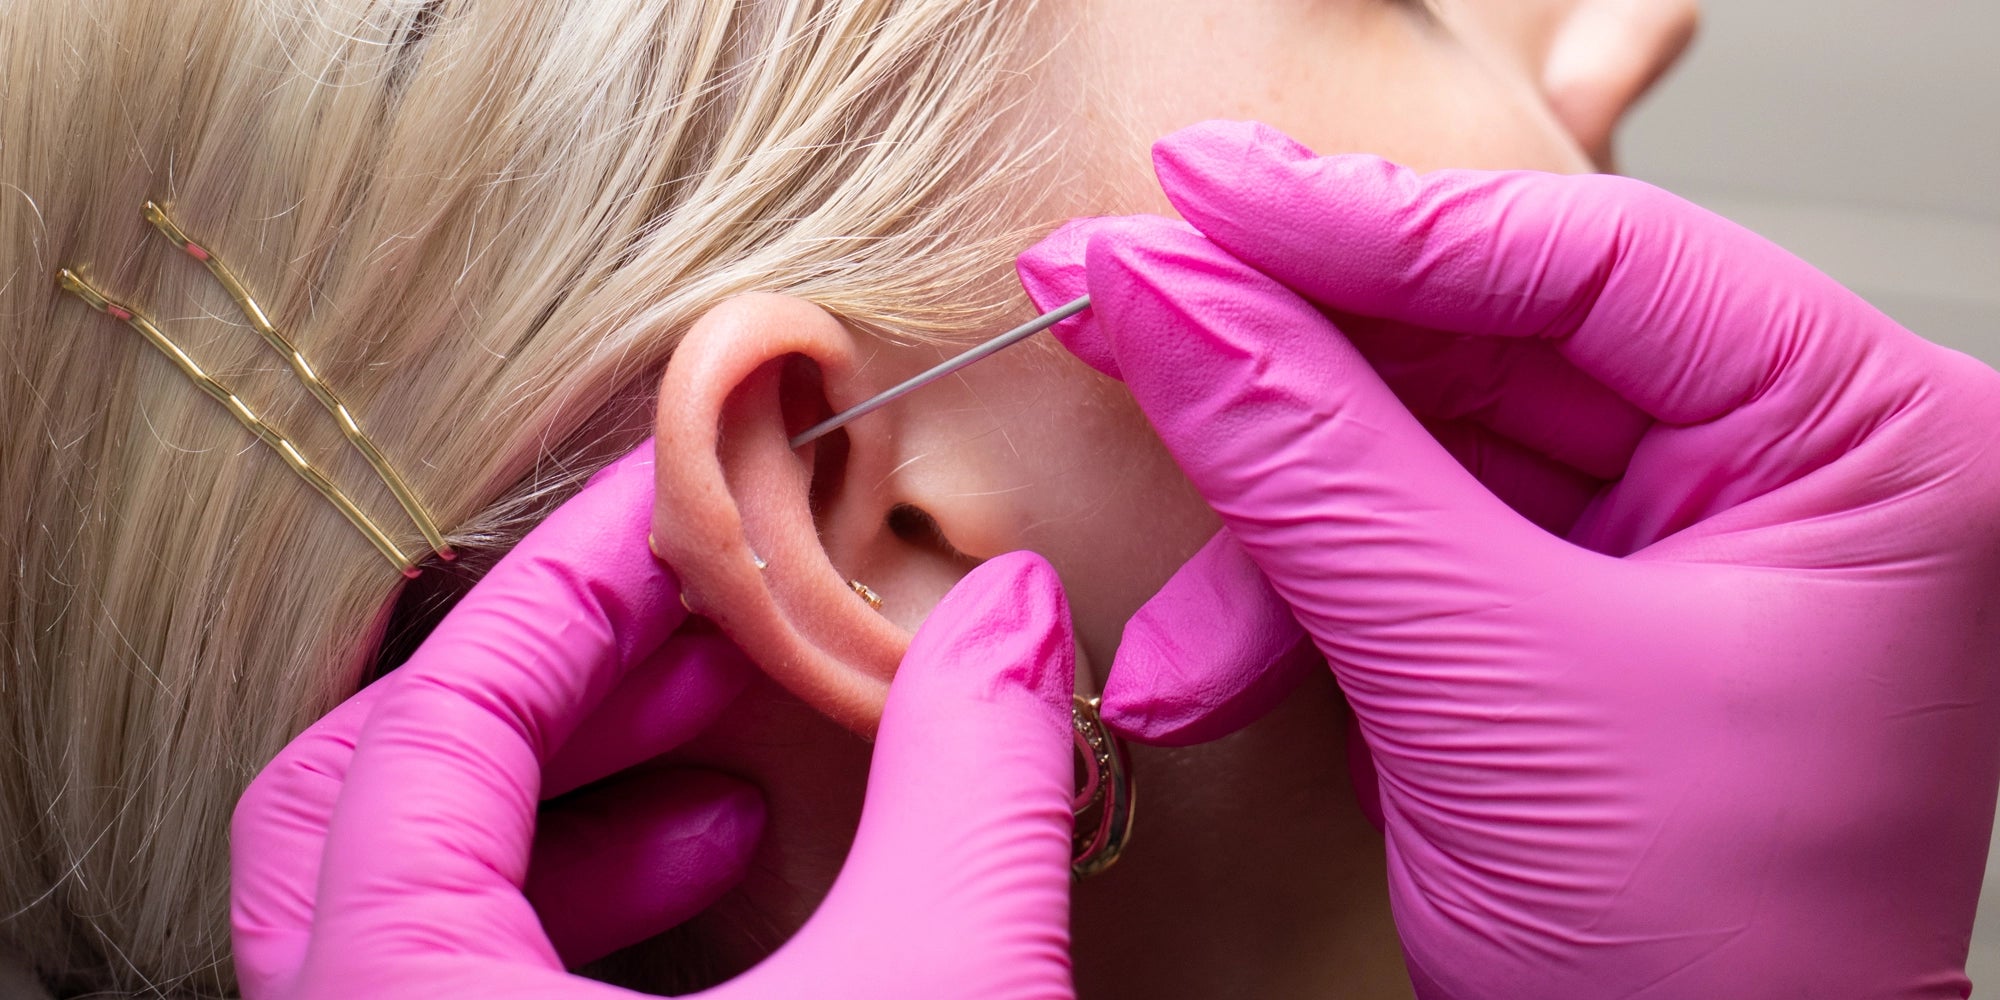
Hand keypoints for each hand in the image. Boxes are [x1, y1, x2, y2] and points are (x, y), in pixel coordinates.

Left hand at [232, 443, 1080, 998]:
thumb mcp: (935, 982)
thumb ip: (971, 777)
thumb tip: (1011, 614)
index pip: (434, 722)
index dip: (573, 588)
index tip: (688, 508)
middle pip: (360, 791)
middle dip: (547, 682)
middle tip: (689, 623)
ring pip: (403, 888)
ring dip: (571, 786)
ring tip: (734, 752)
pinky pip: (462, 972)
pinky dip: (583, 901)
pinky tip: (732, 869)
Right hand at [1017, 120, 1999, 997]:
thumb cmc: (1703, 968)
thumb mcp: (1486, 684)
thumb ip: (1310, 467)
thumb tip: (1158, 297)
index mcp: (1868, 443)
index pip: (1594, 260)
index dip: (1367, 219)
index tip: (1194, 191)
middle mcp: (1787, 467)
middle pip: (1489, 343)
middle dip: (1288, 373)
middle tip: (1120, 307)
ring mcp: (1679, 541)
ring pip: (1422, 453)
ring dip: (1270, 541)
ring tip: (1176, 637)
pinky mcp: (1576, 613)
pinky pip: (1407, 549)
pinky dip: (1295, 608)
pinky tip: (1216, 677)